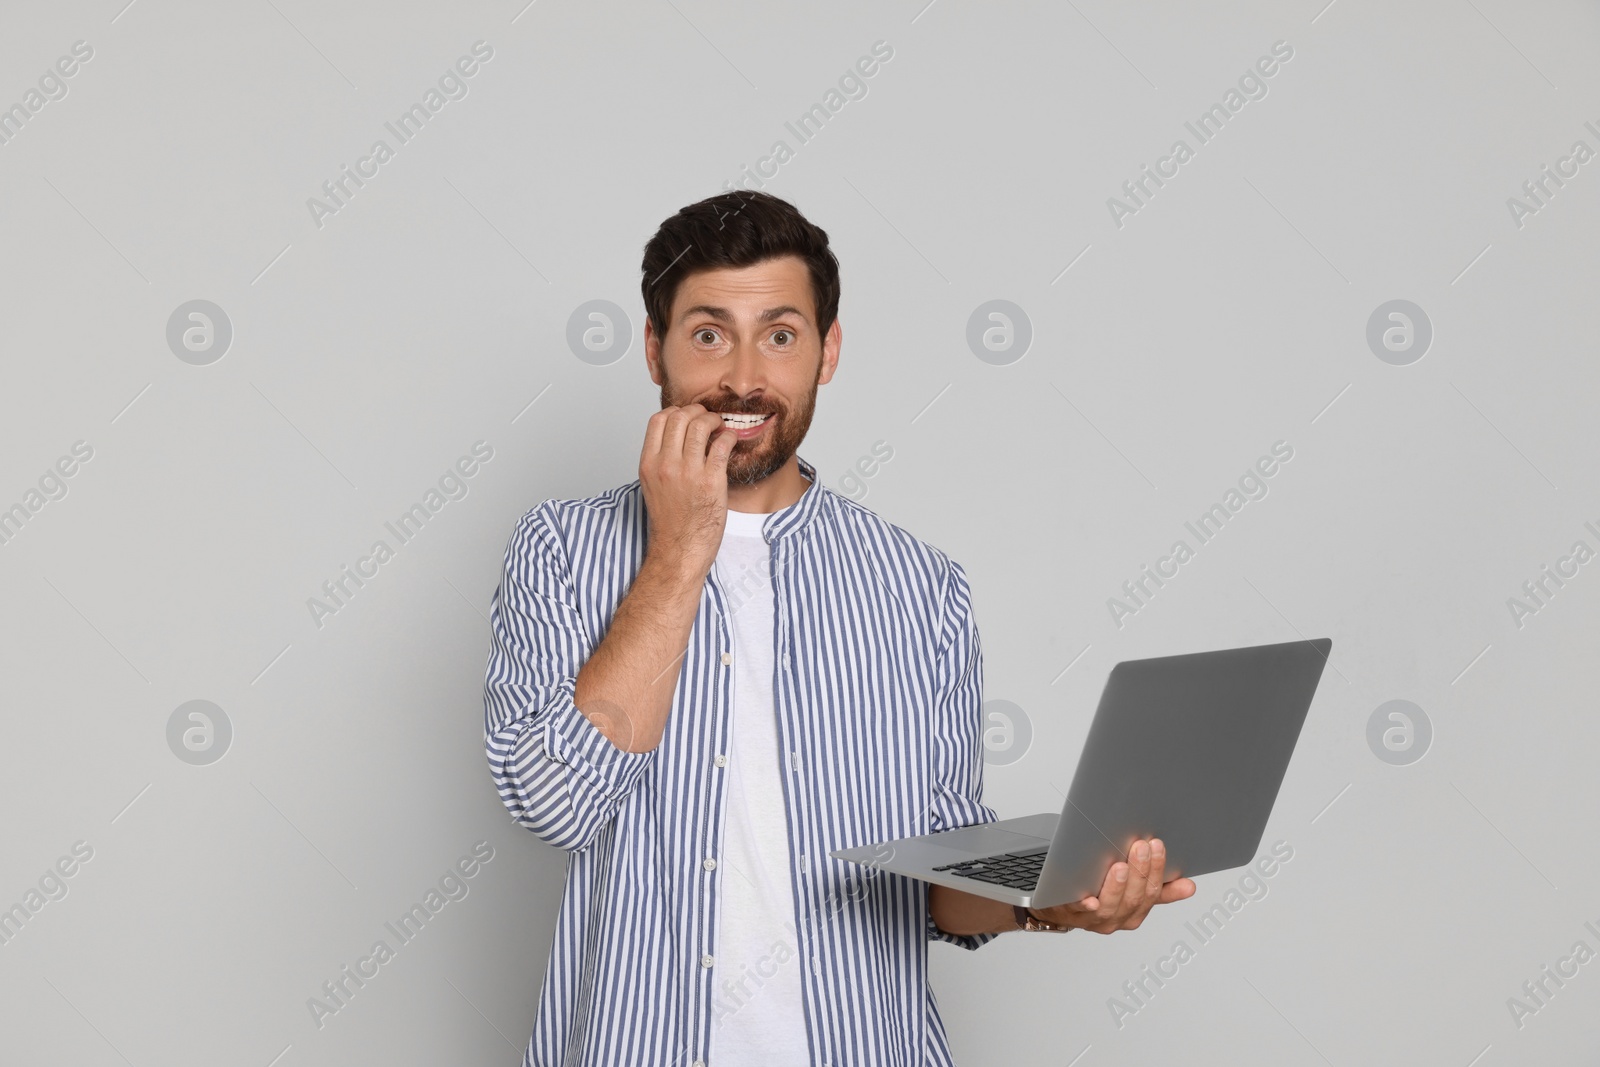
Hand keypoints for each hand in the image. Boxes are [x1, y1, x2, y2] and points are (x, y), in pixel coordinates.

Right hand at [639, 403, 736, 576]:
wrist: (680, 550)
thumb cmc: (670, 521)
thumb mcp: (653, 484)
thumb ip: (660, 459)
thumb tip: (676, 435)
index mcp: (648, 464)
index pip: (658, 419)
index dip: (676, 411)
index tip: (687, 417)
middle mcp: (666, 465)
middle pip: (680, 417)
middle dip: (697, 411)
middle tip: (707, 418)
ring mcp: (688, 473)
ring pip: (700, 425)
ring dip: (714, 420)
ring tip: (719, 427)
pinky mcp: (711, 481)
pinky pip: (722, 444)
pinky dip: (729, 436)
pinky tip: (730, 441)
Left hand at [1031, 837, 1194, 933]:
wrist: (1059, 907)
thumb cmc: (1099, 894)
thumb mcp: (1132, 892)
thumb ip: (1159, 889)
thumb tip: (1190, 886)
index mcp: (1135, 912)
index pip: (1152, 893)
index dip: (1157, 870)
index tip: (1158, 846)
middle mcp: (1117, 918)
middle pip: (1134, 899)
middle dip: (1140, 871)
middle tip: (1141, 846)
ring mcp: (1093, 919)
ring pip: (1110, 906)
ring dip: (1117, 886)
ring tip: (1120, 866)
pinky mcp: (1069, 913)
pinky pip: (1078, 911)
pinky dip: (1085, 906)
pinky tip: (1090, 899)